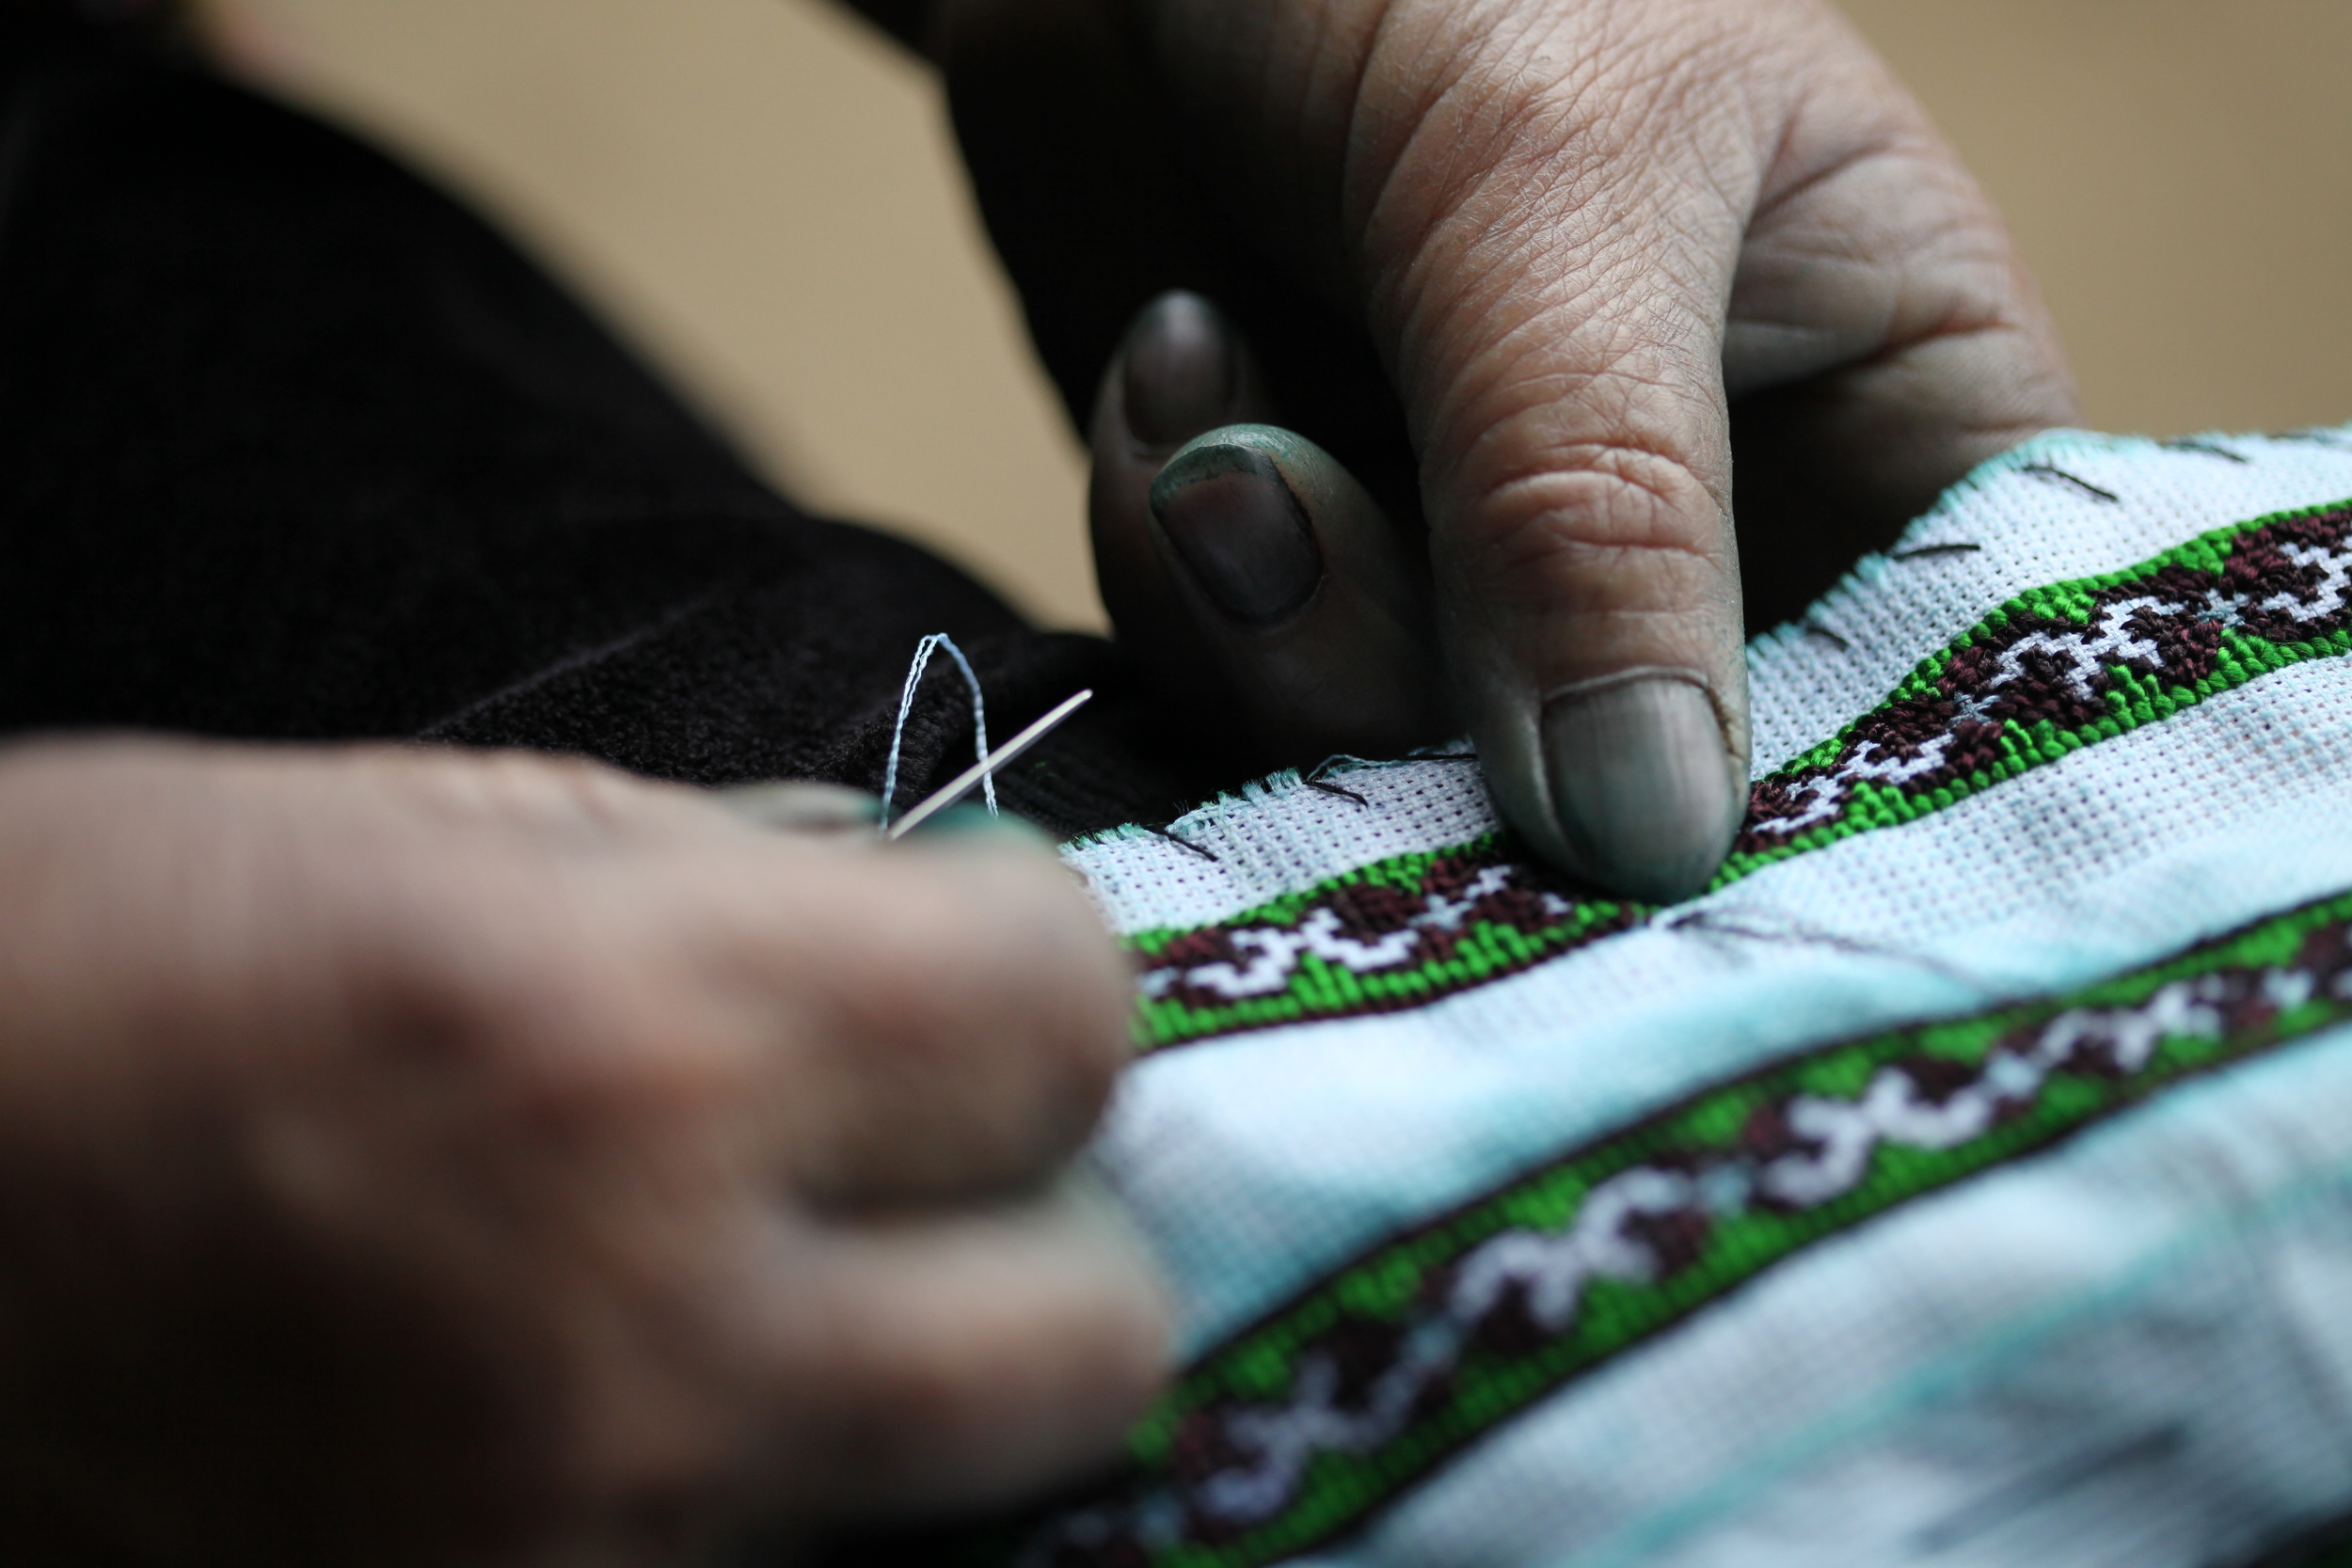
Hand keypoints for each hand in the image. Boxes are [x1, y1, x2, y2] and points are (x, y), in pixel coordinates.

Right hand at [0, 740, 1164, 1565]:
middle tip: (922, 1168)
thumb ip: (698, 868)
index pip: (1063, 1022)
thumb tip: (907, 904)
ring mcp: (584, 1563)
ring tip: (731, 1295)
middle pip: (1094, 1327)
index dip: (1032, 972)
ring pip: (958, 1494)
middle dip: (1040, 1225)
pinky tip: (616, 1405)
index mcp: (619, 1046)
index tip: (972, 963)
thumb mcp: (371, 831)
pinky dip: (753, 1496)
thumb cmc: (50, 983)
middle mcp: (644, 1339)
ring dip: (901, 1386)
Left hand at [935, 0, 2077, 898]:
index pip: (1938, 697)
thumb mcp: (1551, 183)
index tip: (1628, 846)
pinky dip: (1180, 571)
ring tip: (1205, 405)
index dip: (1798, 805)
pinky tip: (1164, 376)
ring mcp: (1503, 575)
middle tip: (1279, 494)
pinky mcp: (1323, 588)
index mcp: (1895, 414)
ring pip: (1419, 778)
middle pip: (1635, 793)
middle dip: (1426, 687)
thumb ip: (1597, 501)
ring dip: (1268, 614)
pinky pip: (1257, 708)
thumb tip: (1650, 832)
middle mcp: (1717, 537)